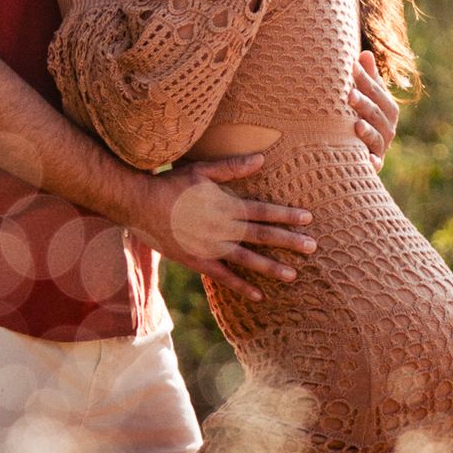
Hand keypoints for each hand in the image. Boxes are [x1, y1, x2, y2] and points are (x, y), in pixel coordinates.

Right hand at [126, 154, 316, 301]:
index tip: (308, 219)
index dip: (287, 215)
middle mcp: (223, 228)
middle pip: (262, 236)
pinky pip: (223, 277)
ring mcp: (211, 247)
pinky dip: (241, 286)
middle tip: (313, 248)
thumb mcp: (202, 169)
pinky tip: (258, 295)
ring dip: (271, 268)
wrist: (140, 204)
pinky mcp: (198, 261)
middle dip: (289, 242)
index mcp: (227, 206)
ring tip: (293, 275)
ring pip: (247, 260)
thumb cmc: (171, 183)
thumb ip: (233, 167)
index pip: (264, 211)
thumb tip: (263, 157)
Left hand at [349, 49, 399, 161]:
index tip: (351, 66)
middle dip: (364, 103)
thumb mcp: (366, 97)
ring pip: (376, 138)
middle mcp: (388, 128)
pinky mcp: (374, 165)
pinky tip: (367, 160)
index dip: (365, 79)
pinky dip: (372, 162)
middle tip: (349, 94)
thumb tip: (365, 53)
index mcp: (387, 108)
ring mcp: (381, 147)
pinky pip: (374, 164)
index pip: (376, 91)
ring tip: (357, 125)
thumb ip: (367, 78)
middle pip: (376, 113)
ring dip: (368, 131)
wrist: (362, 153)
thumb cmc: (361, 117)